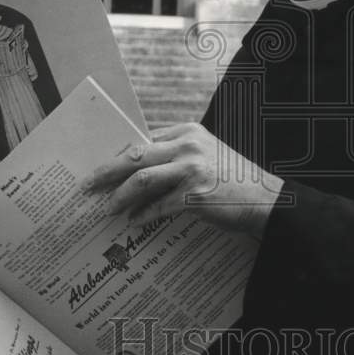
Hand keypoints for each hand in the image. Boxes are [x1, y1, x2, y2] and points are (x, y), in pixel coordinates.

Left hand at [83, 123, 284, 239]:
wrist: (266, 200)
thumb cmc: (232, 181)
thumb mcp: (206, 156)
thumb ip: (176, 157)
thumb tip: (137, 173)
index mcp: (187, 132)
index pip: (143, 140)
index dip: (118, 155)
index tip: (100, 168)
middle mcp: (188, 145)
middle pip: (135, 154)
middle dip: (106, 171)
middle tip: (86, 185)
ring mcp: (192, 169)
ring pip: (141, 178)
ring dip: (119, 196)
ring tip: (106, 208)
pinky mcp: (196, 195)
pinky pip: (159, 206)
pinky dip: (142, 215)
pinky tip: (133, 222)